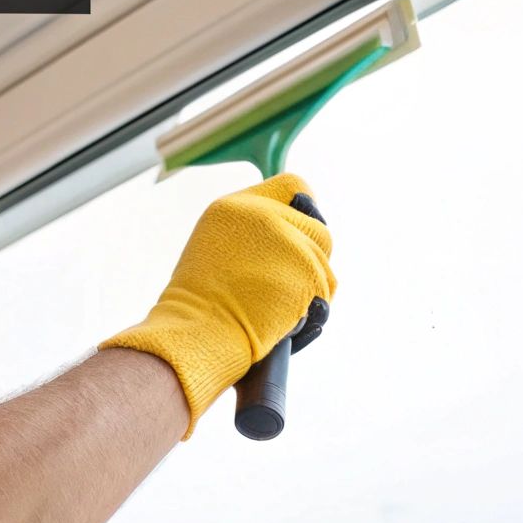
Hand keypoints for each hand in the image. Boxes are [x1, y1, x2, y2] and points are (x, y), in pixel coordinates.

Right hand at [99, 173, 334, 437]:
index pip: (293, 186)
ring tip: (277, 309)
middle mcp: (262, 215)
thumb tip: (294, 234)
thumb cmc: (200, 308)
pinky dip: (311, 312)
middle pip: (318, 228)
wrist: (197, 336)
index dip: (303, 211)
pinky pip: (325, 292)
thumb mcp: (214, 250)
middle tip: (284, 284)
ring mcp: (287, 241)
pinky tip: (286, 321)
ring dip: (310, 289)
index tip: (298, 234)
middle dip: (309, 257)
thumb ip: (250, 234)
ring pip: (325, 263)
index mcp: (233, 207)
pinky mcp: (305, 270)